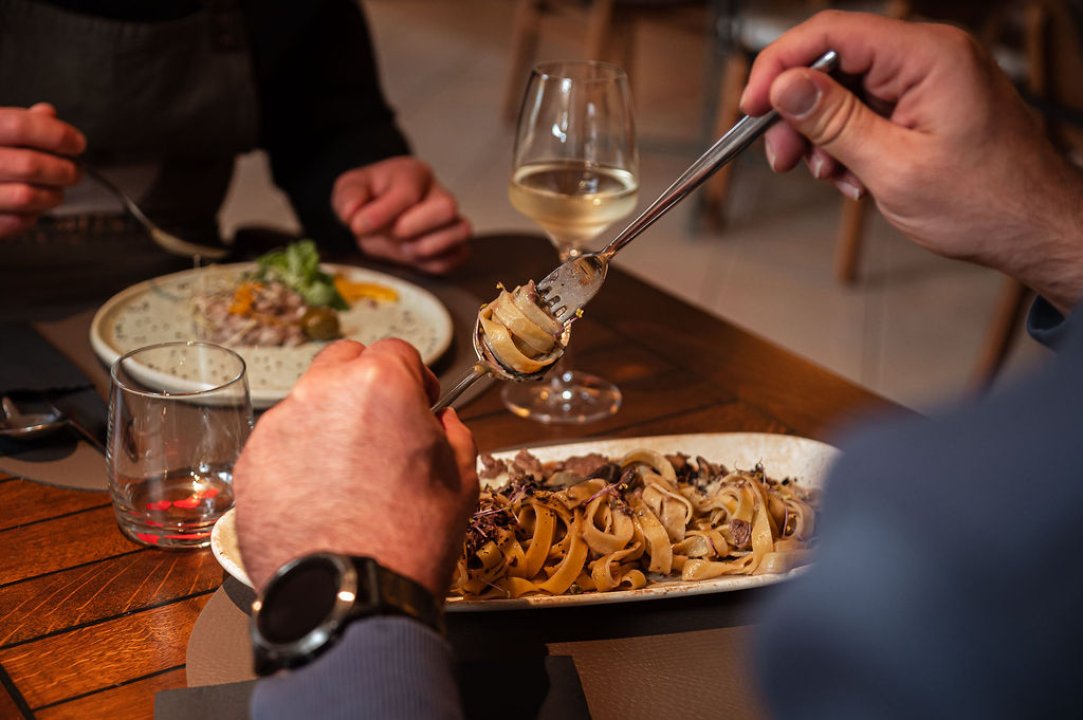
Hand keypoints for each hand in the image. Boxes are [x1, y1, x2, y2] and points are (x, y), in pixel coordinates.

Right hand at [0, 103, 85, 237]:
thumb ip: (17, 123)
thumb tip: (47, 113)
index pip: (19, 126)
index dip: (57, 135)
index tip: (78, 143)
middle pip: (30, 165)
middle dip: (64, 170)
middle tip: (75, 172)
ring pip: (27, 197)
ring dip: (53, 195)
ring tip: (58, 190)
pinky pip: (16, 221)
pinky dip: (34, 214)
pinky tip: (34, 206)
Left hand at [233, 338, 478, 596]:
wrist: (351, 595)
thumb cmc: (408, 540)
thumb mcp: (462, 478)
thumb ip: (454, 434)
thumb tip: (442, 424)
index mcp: (380, 384)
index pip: (397, 350)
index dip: (416, 377)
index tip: (420, 401)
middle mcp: (322, 392)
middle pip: (344, 360)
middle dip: (366, 382)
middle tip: (383, 423)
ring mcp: (279, 426)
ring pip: (308, 401)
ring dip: (330, 420)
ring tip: (350, 469)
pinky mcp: (251, 462)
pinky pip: (280, 442)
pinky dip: (299, 456)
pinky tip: (321, 494)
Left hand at [332, 156, 470, 274]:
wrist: (378, 216)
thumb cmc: (369, 199)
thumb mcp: (350, 189)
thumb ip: (349, 196)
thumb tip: (353, 213)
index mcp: (413, 174)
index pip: (407, 192)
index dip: (382, 213)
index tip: (359, 226)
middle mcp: (438, 194)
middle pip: (447, 207)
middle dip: (413, 228)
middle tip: (392, 234)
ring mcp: (451, 220)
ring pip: (459, 232)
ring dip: (425, 248)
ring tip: (402, 247)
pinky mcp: (455, 245)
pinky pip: (458, 256)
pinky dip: (434, 264)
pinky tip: (414, 258)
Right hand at [741, 11, 1082, 313]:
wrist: (1036, 230)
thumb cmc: (988, 204)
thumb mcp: (893, 168)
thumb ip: (834, 122)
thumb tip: (785, 86)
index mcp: (928, 57)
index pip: (831, 33)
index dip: (780, 66)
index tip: (752, 106)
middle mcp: (929, 57)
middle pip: (832, 64)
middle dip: (799, 113)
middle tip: (783, 157)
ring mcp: (928, 79)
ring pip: (844, 92)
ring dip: (824, 137)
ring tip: (835, 178)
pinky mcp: (926, 103)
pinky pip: (867, 111)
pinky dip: (849, 145)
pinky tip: (858, 179)